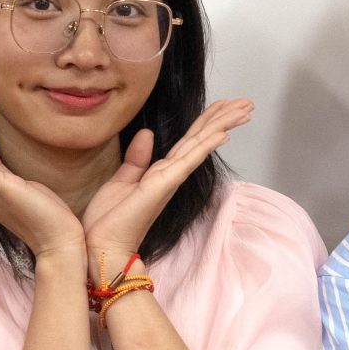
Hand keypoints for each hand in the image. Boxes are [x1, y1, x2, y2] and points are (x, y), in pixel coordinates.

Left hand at [81, 98, 253, 269]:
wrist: (101, 246)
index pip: (189, 141)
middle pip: (201, 139)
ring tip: (245, 109)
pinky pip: (188, 161)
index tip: (225, 105)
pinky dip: (205, 146)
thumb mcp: (121, 181)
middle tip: (247, 103)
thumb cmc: (109, 221)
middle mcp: (171, 175)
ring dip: (223, 125)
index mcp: (162, 172)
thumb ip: (137, 159)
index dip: (208, 122)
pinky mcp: (163, 185)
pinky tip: (222, 134)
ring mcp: (170, 180)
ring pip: (200, 145)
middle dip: (224, 119)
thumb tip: (148, 133)